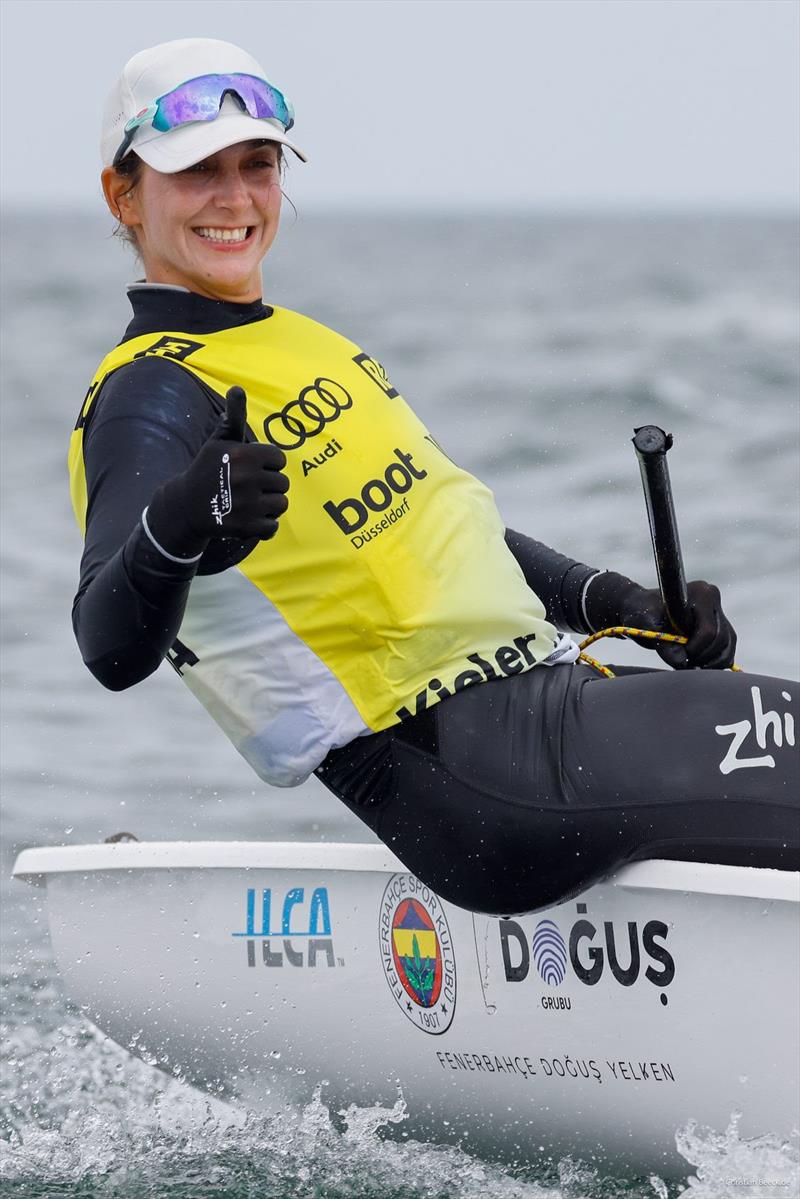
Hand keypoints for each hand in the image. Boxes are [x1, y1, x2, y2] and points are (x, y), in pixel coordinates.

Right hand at [147, 386, 289, 556]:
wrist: (186, 506)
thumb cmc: (208, 469)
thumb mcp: (219, 442)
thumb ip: (234, 417)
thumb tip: (238, 388)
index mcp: (243, 455)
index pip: (279, 459)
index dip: (267, 464)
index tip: (252, 468)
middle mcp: (247, 478)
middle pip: (283, 483)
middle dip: (269, 485)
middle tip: (249, 488)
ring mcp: (248, 505)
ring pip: (281, 504)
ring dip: (269, 505)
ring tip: (251, 502)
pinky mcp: (247, 527)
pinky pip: (273, 526)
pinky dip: (264, 525)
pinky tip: (249, 518)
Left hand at [619, 581, 736, 669]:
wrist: (642, 610)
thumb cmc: (642, 613)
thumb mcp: (649, 628)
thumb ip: (665, 645)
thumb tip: (682, 662)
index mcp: (701, 593)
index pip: (708, 630)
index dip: (695, 649)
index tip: (679, 654)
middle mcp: (714, 600)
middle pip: (721, 639)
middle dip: (703, 656)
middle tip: (684, 662)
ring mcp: (719, 613)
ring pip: (727, 646)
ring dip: (711, 662)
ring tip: (690, 664)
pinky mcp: (721, 626)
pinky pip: (727, 649)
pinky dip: (716, 661)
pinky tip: (698, 664)